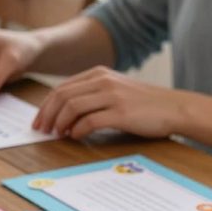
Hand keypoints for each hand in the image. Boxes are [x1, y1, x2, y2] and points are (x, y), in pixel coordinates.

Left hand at [33, 67, 182, 139]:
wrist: (174, 107)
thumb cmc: (143, 103)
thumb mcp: (115, 90)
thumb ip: (91, 96)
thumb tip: (64, 115)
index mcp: (98, 74)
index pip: (61, 88)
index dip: (45, 106)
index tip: (38, 121)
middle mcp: (103, 81)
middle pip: (62, 96)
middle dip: (47, 114)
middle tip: (41, 130)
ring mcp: (112, 96)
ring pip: (72, 106)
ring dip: (60, 123)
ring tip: (57, 134)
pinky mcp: (121, 113)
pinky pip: (90, 121)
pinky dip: (78, 130)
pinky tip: (75, 136)